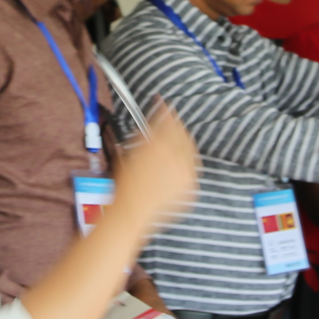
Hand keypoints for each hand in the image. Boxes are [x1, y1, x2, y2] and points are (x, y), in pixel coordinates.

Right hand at [110, 104, 198, 229]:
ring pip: (190, 151)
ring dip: (182, 143)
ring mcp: (187, 175)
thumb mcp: (132, 152)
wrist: (131, 213)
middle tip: (168, 123)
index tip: (163, 106)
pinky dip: (185, 162)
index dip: (166, 111)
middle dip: (176, 126)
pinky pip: (192, 169)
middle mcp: (178, 159)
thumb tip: (154, 122)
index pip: (170, 121)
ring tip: (172, 143)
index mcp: (161, 147)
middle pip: (183, 134)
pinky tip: (176, 163)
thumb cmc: (126, 187)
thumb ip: (146, 134)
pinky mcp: (190, 187)